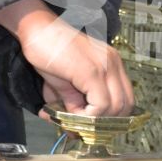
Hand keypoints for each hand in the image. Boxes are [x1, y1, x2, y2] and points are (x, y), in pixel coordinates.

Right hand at [0, 0, 132, 115]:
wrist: (36, 29)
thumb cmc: (49, 52)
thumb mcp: (65, 85)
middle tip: (82, 125)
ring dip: (94, 120)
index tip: (89, 126)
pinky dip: (88, 116)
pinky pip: (100, 105)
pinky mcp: (92, 71)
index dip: (109, 118)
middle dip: (104, 123)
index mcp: (113, 65)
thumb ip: (74, 106)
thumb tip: (74, 131)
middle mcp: (115, 64)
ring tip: (72, 116)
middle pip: (126, 106)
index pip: (126, 100)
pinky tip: (72, 112)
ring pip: (115, 108)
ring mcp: (106, 67)